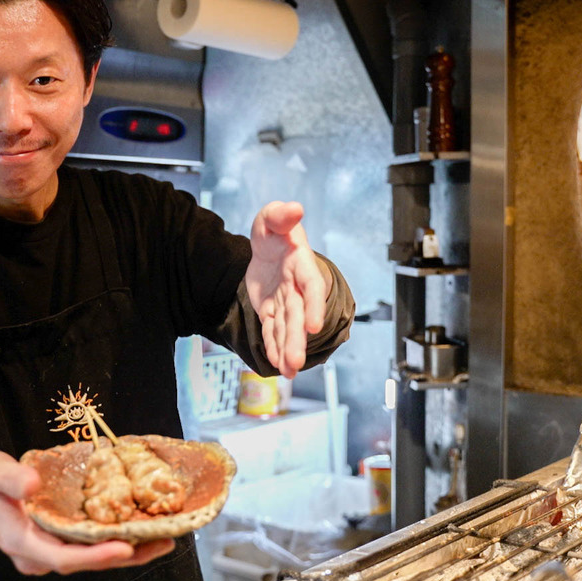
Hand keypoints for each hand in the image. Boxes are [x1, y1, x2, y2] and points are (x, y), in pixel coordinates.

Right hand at [0, 450, 174, 575]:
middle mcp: (41, 554)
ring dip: (130, 548)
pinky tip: (143, 526)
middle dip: (127, 554)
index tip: (126, 546)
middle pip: (88, 561)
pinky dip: (117, 536)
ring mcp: (52, 551)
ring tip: (165, 535)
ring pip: (94, 555)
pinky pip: (92, 544)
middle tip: (165, 540)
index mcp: (23, 542)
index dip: (96, 556)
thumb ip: (8, 477)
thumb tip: (31, 483)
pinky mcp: (62, 542)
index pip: (64, 557)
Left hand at [244, 201, 330, 378]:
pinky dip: (274, 348)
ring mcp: (284, 301)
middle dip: (297, 340)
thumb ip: (280, 215)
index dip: (313, 305)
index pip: (310, 286)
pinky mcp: (271, 311)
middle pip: (297, 316)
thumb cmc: (273, 231)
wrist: (267, 247)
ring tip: (289, 372)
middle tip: (296, 363)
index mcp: (300, 264)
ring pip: (286, 329)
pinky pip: (273, 332)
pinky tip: (277, 366)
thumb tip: (294, 208)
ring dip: (288, 350)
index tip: (314, 325)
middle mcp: (295, 287)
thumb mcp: (271, 218)